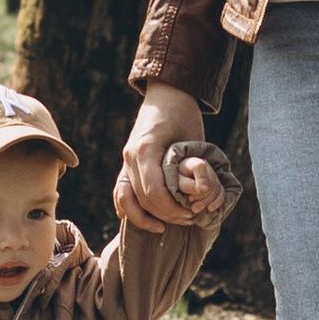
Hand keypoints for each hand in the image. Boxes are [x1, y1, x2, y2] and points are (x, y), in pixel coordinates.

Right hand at [115, 86, 204, 234]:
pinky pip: (120, 190)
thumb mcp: (192, 138)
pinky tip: (139, 219)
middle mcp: (131, 156)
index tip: (189, 214)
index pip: (153, 191)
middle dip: (163, 214)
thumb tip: (197, 194)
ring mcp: (126, 159)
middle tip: (185, 220)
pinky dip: (126, 207)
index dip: (170, 208)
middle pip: (141, 198)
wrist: (167, 93)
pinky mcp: (127, 161)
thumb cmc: (184, 114)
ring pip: (125, 197)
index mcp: (146, 150)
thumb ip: (190, 165)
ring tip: (162, 226)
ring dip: (143, 216)